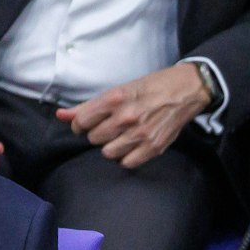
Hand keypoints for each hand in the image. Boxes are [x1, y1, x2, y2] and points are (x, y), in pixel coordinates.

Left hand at [55, 63, 210, 168]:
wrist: (187, 89)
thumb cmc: (153, 86)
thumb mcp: (120, 89)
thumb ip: (89, 106)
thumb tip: (61, 115)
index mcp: (116, 99)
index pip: (81, 122)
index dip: (81, 124)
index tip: (89, 123)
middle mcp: (126, 117)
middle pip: (94, 138)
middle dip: (99, 133)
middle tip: (111, 126)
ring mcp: (141, 134)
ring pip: (108, 153)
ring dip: (112, 146)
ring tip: (121, 137)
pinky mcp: (154, 146)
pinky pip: (127, 162)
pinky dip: (126, 156)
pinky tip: (132, 146)